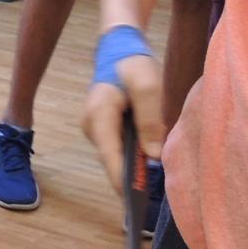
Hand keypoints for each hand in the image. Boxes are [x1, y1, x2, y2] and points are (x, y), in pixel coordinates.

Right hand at [82, 53, 165, 192]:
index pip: (109, 154)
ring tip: (155, 183)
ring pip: (116, 155)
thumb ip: (150, 120)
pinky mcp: (103, 129)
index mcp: (99, 115)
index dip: (122, 178)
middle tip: (153, 196)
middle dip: (131, 176)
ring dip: (134, 166)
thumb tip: (154, 156)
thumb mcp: (147, 85)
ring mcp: (95, 129)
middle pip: (112, 159)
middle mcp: (92, 126)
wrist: (119, 48)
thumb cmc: (133, 64)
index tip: (134, 200)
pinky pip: (118, 148)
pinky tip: (149, 163)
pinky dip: (133, 156)